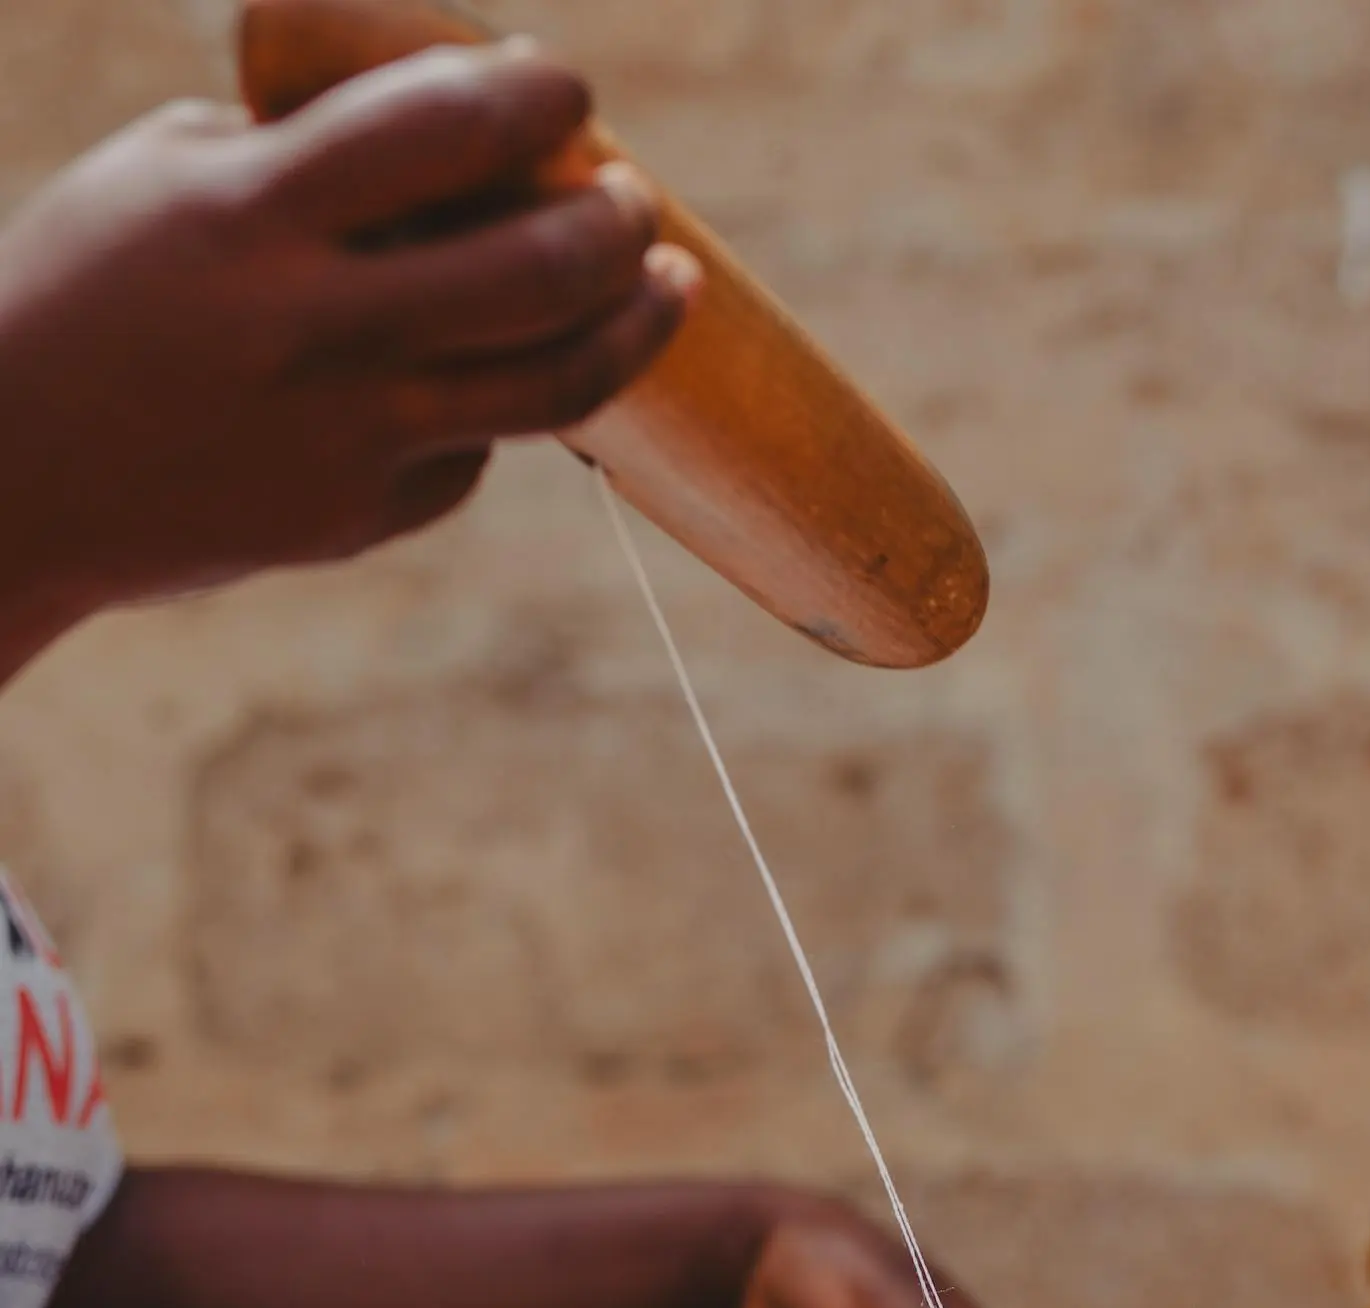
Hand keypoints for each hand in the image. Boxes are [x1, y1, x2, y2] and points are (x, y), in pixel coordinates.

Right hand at [0, 45, 695, 659]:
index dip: (535, 94)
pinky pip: (465, 452)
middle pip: (537, 269)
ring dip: (633, 326)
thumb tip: (460, 137)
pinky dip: (479, 407)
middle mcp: (313, 331)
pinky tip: (470, 378)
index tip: (565, 85)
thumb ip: (308, 155)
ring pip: (550, 387)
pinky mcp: (357, 521)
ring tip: (666, 282)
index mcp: (253, 212)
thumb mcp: (171, 179)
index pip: (444, 124)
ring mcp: (344, 440)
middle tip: (636, 198)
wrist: (14, 476)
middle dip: (616, 218)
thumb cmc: (88, 292)